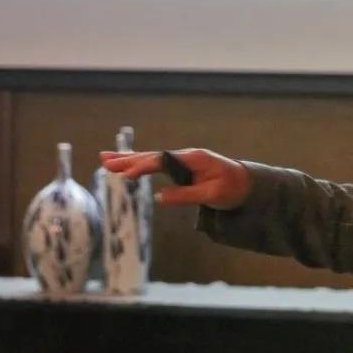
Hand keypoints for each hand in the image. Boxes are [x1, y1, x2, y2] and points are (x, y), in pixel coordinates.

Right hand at [99, 148, 250, 209]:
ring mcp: (184, 160)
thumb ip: (187, 195)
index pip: (162, 161)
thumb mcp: (213, 195)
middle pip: (152, 156)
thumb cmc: (233, 189)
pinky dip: (142, 164)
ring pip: (152, 158)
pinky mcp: (183, 167)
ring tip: (106, 159)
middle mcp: (186, 155)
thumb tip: (160, 197)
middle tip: (104, 161)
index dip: (143, 167)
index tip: (126, 175)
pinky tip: (129, 165)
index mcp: (193, 159)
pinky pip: (158, 164)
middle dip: (128, 159)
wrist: (248, 184)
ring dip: (130, 159)